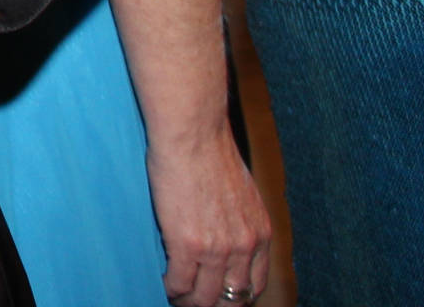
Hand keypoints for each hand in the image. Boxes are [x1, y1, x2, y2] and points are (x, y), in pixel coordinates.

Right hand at [149, 125, 273, 306]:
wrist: (193, 135)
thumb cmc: (210, 152)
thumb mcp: (242, 193)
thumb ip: (238, 219)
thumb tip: (222, 230)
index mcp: (260, 234)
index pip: (254, 284)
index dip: (235, 295)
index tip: (218, 292)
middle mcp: (244, 247)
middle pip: (232, 298)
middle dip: (213, 303)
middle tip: (194, 297)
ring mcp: (218, 249)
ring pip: (205, 298)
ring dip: (189, 301)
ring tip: (175, 294)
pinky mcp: (188, 245)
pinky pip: (179, 284)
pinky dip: (170, 288)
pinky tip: (162, 281)